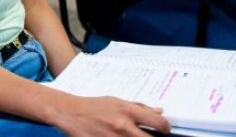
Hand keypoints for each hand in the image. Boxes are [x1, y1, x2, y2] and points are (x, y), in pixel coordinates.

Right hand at [53, 96, 169, 136]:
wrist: (69, 113)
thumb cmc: (91, 107)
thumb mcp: (115, 101)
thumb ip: (138, 107)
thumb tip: (158, 111)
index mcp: (127, 111)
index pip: (159, 123)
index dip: (165, 128)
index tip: (163, 130)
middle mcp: (123, 126)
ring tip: (130, 136)